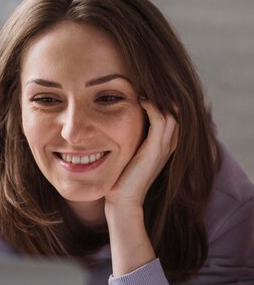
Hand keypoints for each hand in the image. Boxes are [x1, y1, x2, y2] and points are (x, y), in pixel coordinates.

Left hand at [104, 99, 178, 275]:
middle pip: (175, 109)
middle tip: (143, 81)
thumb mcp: (125, 154)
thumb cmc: (119, 180)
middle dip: (161, 94)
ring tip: (142, 86)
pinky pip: (161, 119)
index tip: (142, 87)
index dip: (160, 99)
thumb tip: (109, 123)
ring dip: (157, 96)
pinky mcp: (156, 150)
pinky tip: (139, 99)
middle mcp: (168, 144)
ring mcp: (164, 147)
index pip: (171, 113)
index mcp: (163, 145)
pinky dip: (152, 106)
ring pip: (171, 111)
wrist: (121, 203)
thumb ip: (126, 138)